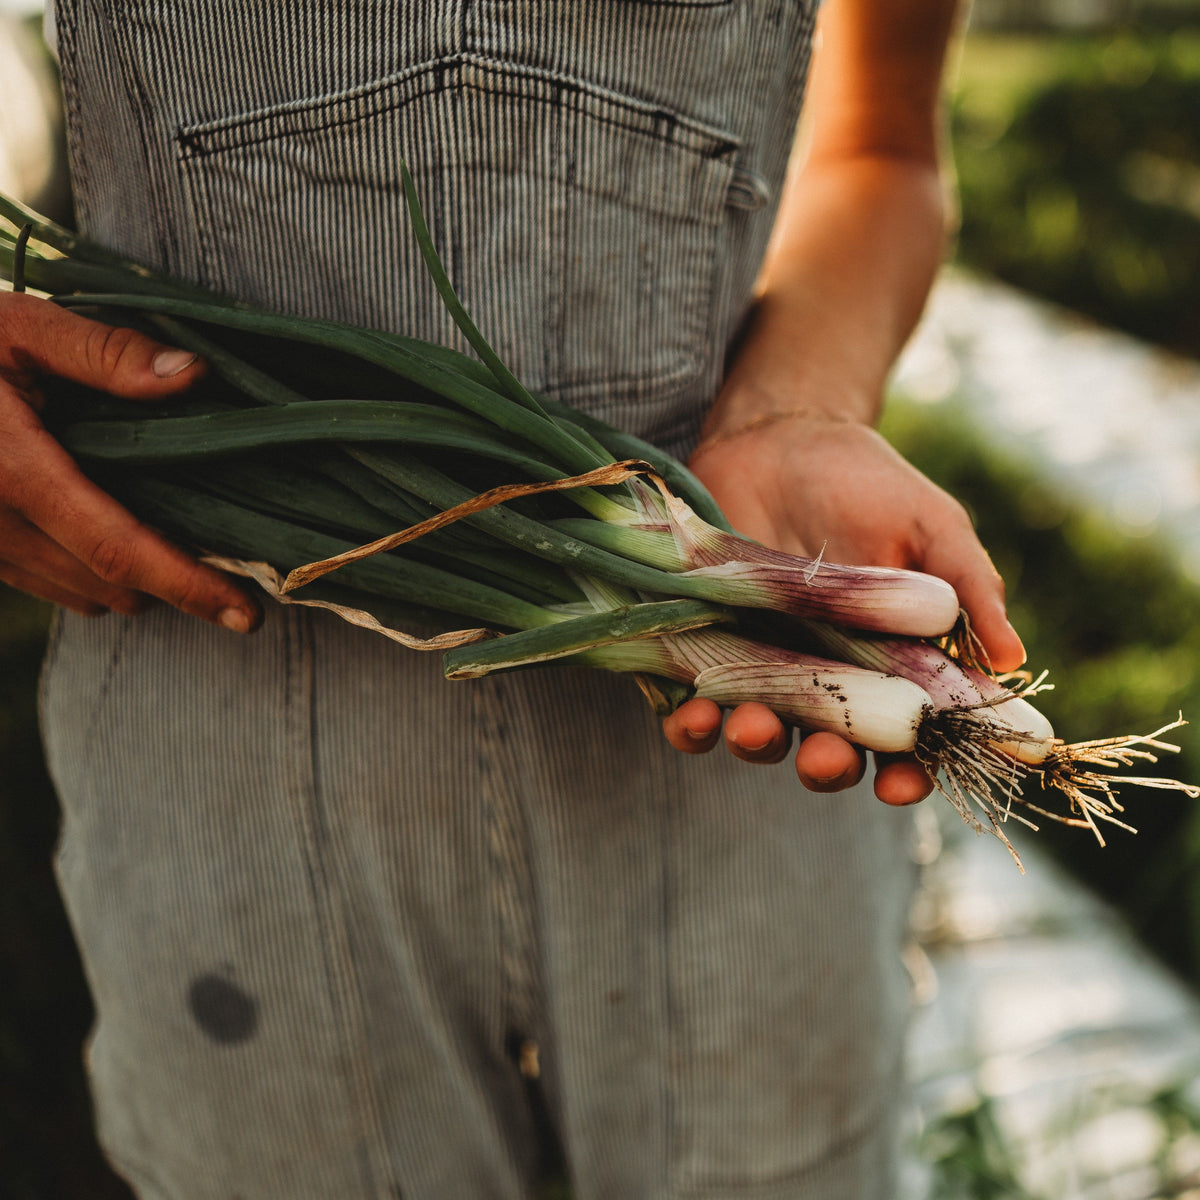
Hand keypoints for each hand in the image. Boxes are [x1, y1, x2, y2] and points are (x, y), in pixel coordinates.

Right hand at [0, 291, 259, 628]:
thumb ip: (105, 352)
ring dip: (134, 578)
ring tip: (180, 540)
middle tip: (236, 559)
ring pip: (83, 593)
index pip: (116, 547)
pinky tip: (115, 529)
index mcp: (11, 469)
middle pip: (111, 582)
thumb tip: (192, 375)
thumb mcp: (20, 325)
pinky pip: (50, 584)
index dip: (188, 585)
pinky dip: (93, 572)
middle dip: (175, 582)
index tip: (246, 614)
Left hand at [662, 414, 1024, 804]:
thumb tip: (1013, 660)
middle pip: (830, 752)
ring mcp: (761, 667)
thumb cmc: (866, 483)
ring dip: (757, 744)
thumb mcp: (929, 527)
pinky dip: (688, 724)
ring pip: (760, 735)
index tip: (901, 782)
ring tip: (752, 726)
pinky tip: (691, 714)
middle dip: (828, 766)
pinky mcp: (702, 647)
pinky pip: (691, 706)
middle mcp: (825, 681)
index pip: (904, 741)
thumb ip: (969, 589)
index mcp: (890, 667)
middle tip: (826, 757)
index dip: (906, 772)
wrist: (778, 435)